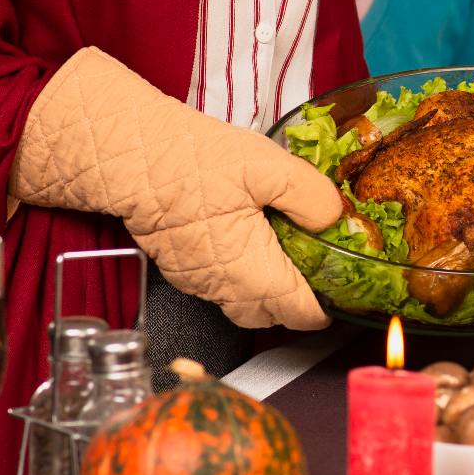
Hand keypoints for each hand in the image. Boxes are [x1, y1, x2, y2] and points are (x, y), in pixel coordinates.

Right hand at [10, 48, 338, 329]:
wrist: (130, 158)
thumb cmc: (194, 162)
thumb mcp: (271, 167)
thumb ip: (312, 197)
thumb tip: (334, 219)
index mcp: (253, 271)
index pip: (299, 313)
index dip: (326, 308)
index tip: (343, 294)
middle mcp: (223, 287)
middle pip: (271, 316)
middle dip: (297, 305)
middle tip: (318, 276)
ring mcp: (197, 281)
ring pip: (242, 305)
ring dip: (268, 293)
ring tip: (287, 258)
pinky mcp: (179, 267)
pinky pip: (218, 288)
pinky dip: (241, 278)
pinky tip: (250, 244)